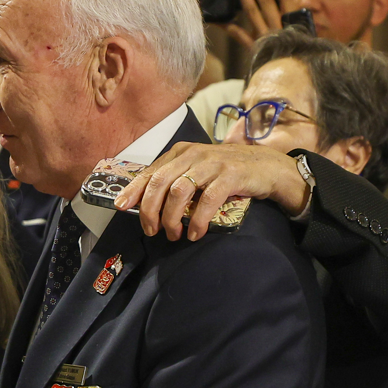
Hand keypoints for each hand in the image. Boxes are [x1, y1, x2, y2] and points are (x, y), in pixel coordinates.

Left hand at [114, 142, 310, 241]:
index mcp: (181, 152)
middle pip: (160, 182)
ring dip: (172, 218)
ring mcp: (212, 164)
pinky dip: (198, 220)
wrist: (267, 166)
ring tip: (173, 235)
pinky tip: (195, 234)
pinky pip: (207, 200)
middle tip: (152, 230)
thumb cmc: (227, 173)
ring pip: (179, 191)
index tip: (121, 207)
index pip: (150, 171)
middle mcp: (193, 154)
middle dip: (150, 210)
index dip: (133, 190)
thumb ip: (175, 181)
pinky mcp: (231, 175)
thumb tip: (146, 204)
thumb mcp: (197, 171)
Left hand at [223, 0, 299, 51]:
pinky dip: (231, 28)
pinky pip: (241, 36)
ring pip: (253, 13)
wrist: (293, 78)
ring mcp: (266, 38)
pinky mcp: (256, 48)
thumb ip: (297, 21)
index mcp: (293, 24)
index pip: (286, 0)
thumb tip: (288, 4)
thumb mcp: (305, 37)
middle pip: (267, 3)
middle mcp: (279, 28)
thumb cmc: (301, 57)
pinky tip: (222, 21)